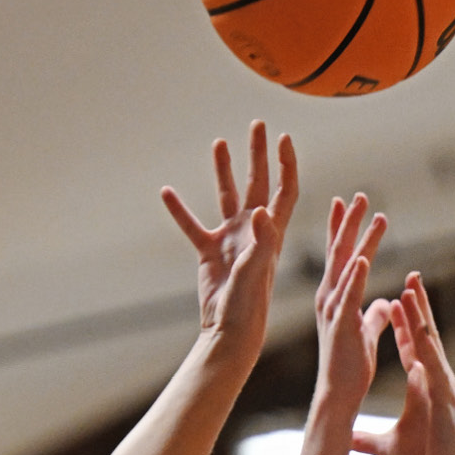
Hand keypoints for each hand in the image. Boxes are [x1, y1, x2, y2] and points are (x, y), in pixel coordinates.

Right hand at [162, 120, 297, 355]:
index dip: (287, 164)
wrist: (229, 329)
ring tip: (220, 142)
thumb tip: (257, 209)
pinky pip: (192, 226)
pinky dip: (180, 211)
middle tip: (257, 125)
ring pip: (228, 196)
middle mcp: (253, 230)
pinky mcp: (210, 252)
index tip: (284, 138)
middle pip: (259, 183)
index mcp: (271, 231)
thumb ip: (260, 240)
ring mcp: (231, 239)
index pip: (285, 189)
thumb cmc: (249, 304)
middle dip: (259, 154)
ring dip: (225, 170)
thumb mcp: (256, 270)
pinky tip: (167, 192)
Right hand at [314, 194, 389, 413]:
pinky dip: (356, 277)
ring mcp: (334, 312)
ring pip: (348, 268)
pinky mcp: (343, 327)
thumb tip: (384, 303)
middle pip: (339, 254)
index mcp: (334, 300)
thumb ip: (373, 315)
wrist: (338, 396)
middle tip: (359, 196)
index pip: (339, 258)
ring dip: (359, 239)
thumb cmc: (350, 368)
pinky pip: (350, 298)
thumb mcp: (365, 334)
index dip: (342, 230)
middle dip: (348, 224)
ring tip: (370, 213)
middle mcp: (329, 301)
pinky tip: (364, 258)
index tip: (347, 203)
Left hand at [352, 274, 454, 454]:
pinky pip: (436, 370)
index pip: (411, 346)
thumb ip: (365, 440)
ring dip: (421, 317)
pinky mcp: (446, 399)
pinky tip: (423, 334)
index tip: (391, 300)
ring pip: (431, 343)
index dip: (402, 323)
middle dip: (416, 307)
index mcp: (420, 384)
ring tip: (412, 290)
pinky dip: (429, 351)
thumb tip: (344, 440)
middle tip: (409, 276)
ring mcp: (442, 386)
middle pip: (424, 335)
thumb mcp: (386, 446)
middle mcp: (433, 378)